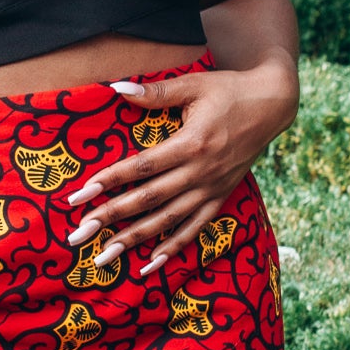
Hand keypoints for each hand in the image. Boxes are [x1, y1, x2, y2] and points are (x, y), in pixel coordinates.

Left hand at [66, 62, 297, 275]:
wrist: (272, 105)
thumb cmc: (228, 91)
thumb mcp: (193, 85)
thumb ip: (155, 93)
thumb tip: (117, 89)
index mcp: (191, 144)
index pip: (140, 168)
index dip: (107, 182)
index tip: (78, 196)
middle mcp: (200, 172)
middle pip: (148, 200)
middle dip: (110, 218)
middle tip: (77, 235)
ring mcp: (211, 189)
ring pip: (167, 221)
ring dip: (134, 240)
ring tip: (103, 257)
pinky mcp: (221, 197)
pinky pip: (195, 229)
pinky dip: (172, 248)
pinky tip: (149, 265)